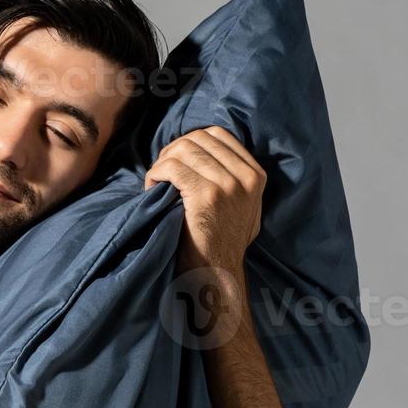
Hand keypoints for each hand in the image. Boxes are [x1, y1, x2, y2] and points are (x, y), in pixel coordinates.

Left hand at [143, 126, 266, 272]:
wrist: (216, 274)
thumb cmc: (220, 242)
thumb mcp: (240, 205)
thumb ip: (231, 176)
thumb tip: (202, 148)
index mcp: (255, 174)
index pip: (218, 134)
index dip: (191, 141)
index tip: (176, 159)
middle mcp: (246, 177)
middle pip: (198, 138)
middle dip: (173, 150)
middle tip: (161, 171)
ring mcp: (228, 185)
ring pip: (183, 150)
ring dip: (162, 163)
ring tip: (156, 183)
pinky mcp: (207, 196)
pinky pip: (172, 168)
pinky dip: (155, 174)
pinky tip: (151, 189)